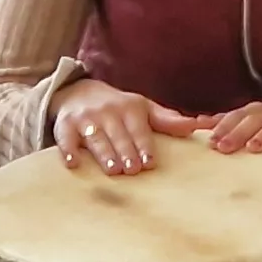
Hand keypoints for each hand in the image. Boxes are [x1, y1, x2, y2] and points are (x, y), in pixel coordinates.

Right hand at [50, 79, 171, 174]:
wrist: (77, 91)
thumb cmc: (118, 107)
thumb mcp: (143, 109)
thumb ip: (168, 120)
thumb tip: (197, 126)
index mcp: (130, 108)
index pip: (138, 129)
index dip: (143, 145)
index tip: (149, 161)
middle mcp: (108, 111)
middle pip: (118, 135)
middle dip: (125, 152)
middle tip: (132, 170)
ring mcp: (85, 118)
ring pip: (95, 138)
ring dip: (104, 154)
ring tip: (112, 170)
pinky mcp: (64, 125)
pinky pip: (65, 138)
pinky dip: (68, 150)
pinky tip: (72, 163)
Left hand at [170, 101, 261, 160]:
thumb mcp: (251, 128)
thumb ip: (227, 125)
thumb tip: (197, 123)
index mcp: (254, 114)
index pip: (235, 117)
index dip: (221, 127)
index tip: (207, 141)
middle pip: (251, 119)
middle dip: (236, 132)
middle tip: (222, 147)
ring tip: (252, 147)